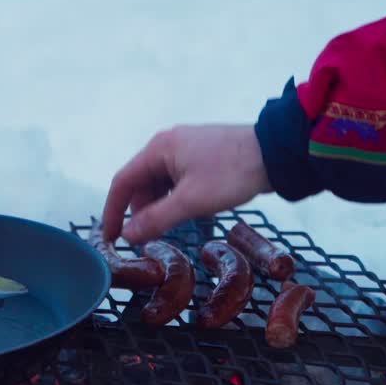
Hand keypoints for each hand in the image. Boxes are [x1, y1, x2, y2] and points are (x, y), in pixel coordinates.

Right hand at [101, 124, 272, 244]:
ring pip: (160, 183)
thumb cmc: (232, 173)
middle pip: (140, 182)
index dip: (112, 211)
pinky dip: (175, 199)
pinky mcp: (201, 156)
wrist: (275, 153)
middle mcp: (167, 145)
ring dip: (159, 207)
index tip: (110, 237)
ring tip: (167, 229)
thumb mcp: (191, 202)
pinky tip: (187, 214)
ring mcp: (185, 149)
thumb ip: (155, 219)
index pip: (122, 181)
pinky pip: (177, 181)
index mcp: (158, 149)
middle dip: (139, 212)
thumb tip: (128, 235)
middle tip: (143, 239)